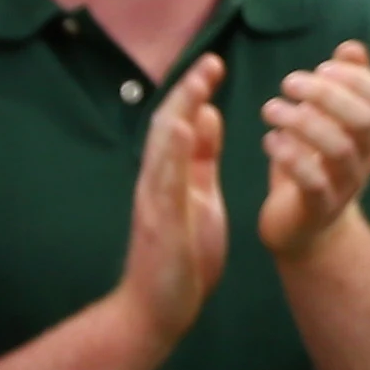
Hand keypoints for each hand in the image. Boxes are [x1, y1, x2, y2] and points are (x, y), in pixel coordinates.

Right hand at [118, 54, 230, 342]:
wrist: (158, 308)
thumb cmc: (182, 253)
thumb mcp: (199, 194)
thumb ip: (199, 157)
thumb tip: (206, 115)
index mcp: (172, 175)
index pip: (180, 124)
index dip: (195, 92)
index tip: (214, 63)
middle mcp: (157, 182)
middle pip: (166, 126)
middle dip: (187, 92)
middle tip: (210, 61)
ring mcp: (154, 201)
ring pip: (160, 149)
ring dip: (178, 113)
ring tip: (196, 83)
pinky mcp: (160, 223)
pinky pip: (163, 183)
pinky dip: (170, 154)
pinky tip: (180, 132)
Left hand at [255, 42, 369, 260]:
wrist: (305, 228)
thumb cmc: (316, 165)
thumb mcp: (331, 124)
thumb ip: (344, 86)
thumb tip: (351, 48)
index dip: (359, 79)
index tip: (321, 67)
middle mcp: (367, 158)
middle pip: (365, 120)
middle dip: (327, 95)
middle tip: (288, 82)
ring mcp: (346, 184)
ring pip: (339, 148)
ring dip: (302, 122)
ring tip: (269, 109)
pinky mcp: (319, 208)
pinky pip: (313, 182)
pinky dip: (290, 156)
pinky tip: (269, 141)